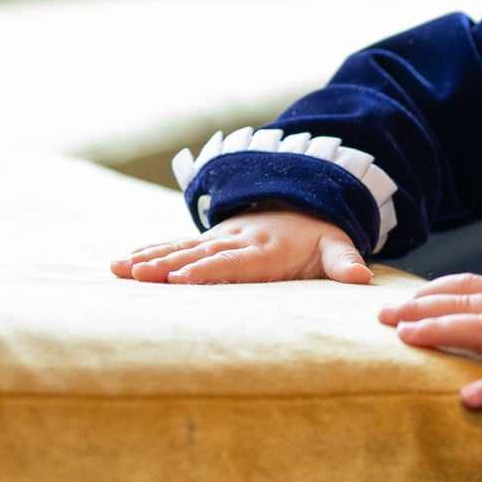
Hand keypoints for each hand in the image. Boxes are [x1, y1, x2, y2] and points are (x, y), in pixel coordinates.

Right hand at [112, 209, 372, 284]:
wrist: (303, 201)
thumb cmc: (319, 235)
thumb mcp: (337, 244)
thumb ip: (345, 261)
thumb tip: (362, 277)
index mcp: (267, 249)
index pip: (235, 262)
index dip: (208, 271)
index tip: (181, 280)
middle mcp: (237, 241)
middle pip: (199, 255)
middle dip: (168, 266)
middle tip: (138, 276)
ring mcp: (218, 238)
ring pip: (180, 248)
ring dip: (149, 259)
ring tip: (119, 270)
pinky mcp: (207, 240)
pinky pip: (174, 245)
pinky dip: (148, 252)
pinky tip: (122, 264)